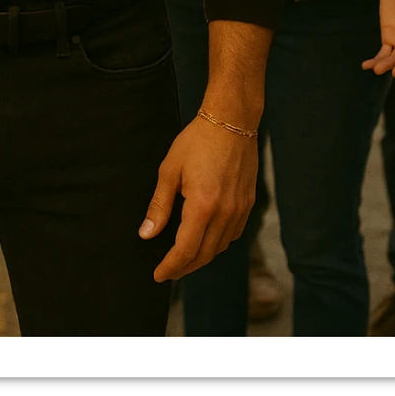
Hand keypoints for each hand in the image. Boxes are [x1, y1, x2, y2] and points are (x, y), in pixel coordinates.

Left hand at [140, 114, 257, 280]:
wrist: (231, 121)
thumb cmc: (197, 141)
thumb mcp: (170, 170)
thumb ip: (159, 205)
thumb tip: (146, 233)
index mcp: (203, 206)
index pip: (185, 250)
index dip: (171, 267)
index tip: (158, 275)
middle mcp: (225, 213)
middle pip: (204, 255)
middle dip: (184, 268)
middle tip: (168, 271)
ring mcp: (239, 210)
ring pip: (220, 248)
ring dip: (201, 257)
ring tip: (184, 258)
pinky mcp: (248, 204)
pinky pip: (233, 235)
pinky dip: (218, 243)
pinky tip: (206, 239)